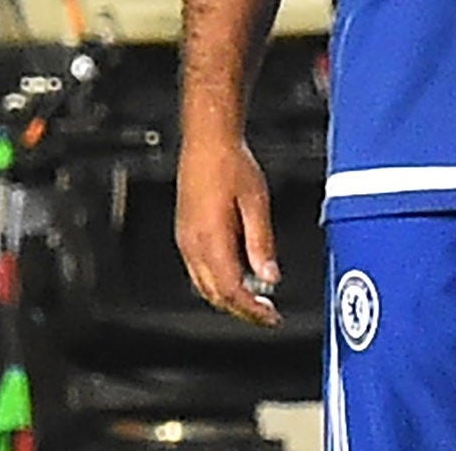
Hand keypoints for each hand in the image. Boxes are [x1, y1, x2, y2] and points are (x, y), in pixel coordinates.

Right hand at [175, 133, 280, 327]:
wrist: (207, 139)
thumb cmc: (230, 163)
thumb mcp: (256, 202)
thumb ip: (261, 243)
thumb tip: (270, 277)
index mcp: (211, 238)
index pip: (231, 291)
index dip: (252, 310)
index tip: (271, 317)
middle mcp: (193, 242)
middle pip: (214, 294)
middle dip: (241, 310)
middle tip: (266, 314)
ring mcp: (185, 237)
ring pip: (203, 285)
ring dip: (228, 297)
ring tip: (254, 298)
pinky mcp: (184, 230)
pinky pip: (197, 269)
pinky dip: (217, 281)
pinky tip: (236, 274)